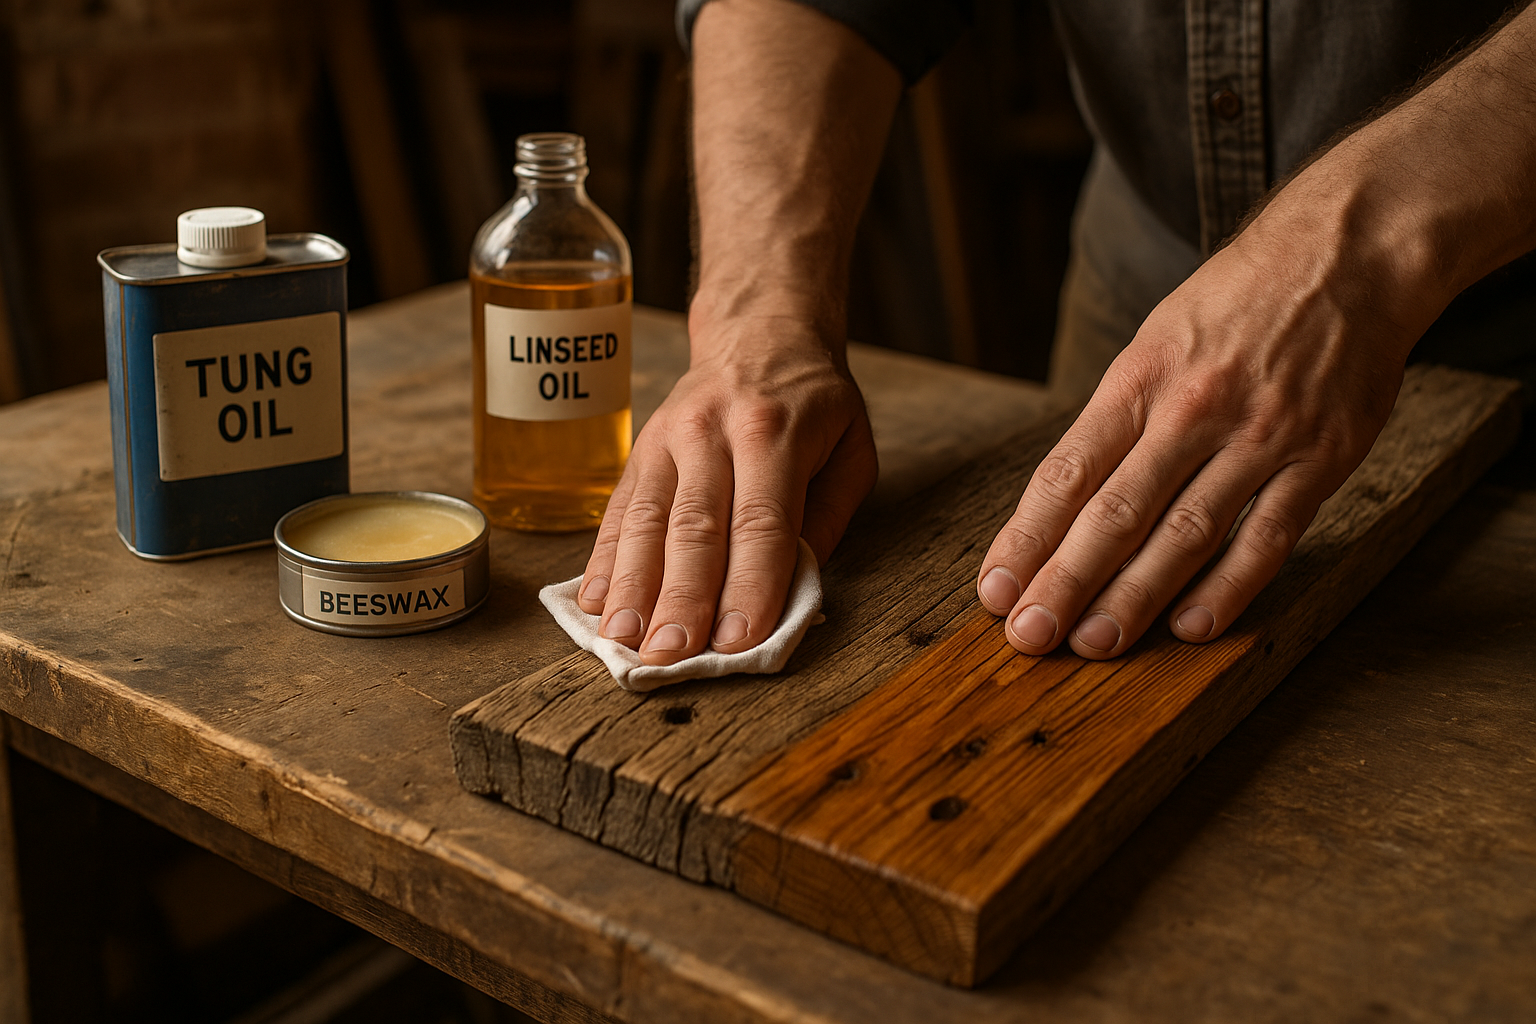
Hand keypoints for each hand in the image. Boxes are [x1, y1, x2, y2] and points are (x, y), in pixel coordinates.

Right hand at [578, 317, 876, 664]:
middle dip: (682, 598)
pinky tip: (595, 604)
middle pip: (695, 527)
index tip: (737, 641)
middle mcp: (713, 435)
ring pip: (646, 522)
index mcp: (775, 434)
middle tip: (671, 655)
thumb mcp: (851, 450)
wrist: (758, 333)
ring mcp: (667, 441)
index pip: (762, 521)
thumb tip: (793, 592)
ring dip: (633, 588)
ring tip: (624, 641)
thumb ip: (827, 519)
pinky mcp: (638, 452)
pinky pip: (618, 512)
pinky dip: (604, 562)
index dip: (749, 584)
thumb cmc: (812, 404)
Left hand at [975, 208, 1433, 658]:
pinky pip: (1268, 536)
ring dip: (1134, 597)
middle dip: (1065, 581)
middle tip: (1029, 636)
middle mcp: (1193, 408)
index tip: (995, 589)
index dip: (1026, 538)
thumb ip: (1118, 419)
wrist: (1347, 253)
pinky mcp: (1321, 458)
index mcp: (1140, 378)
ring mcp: (1260, 436)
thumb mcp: (1156, 340)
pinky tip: (1190, 627)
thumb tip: (1064, 503)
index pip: (1066, 472)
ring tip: (1093, 645)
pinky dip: (1228, 587)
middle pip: (1115, 511)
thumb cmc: (1236, 300)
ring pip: (1185, 533)